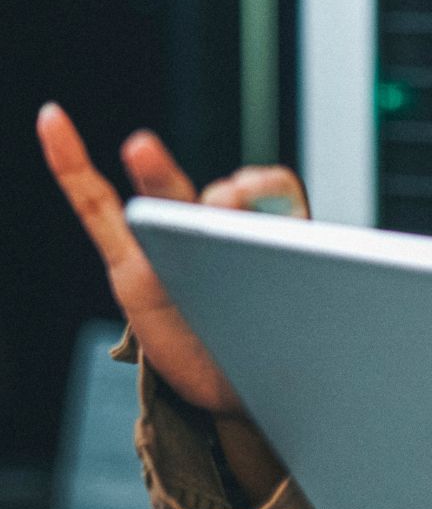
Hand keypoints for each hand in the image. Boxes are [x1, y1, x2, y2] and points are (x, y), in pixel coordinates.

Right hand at [35, 102, 309, 415]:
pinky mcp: (128, 267)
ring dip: (153, 169)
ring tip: (141, 149)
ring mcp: (171, 246)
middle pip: (220, 195)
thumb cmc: (277, 344)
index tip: (262, 194)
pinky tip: (52, 120)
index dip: (268, 186)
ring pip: (161, 197)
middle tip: (230, 199)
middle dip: (226, 199)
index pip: (273, 189)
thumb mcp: (303, 316)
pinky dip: (71, 164)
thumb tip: (265, 238)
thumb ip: (295, 279)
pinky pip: (94, 207)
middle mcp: (221, 232)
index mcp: (270, 234)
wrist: (237, 388)